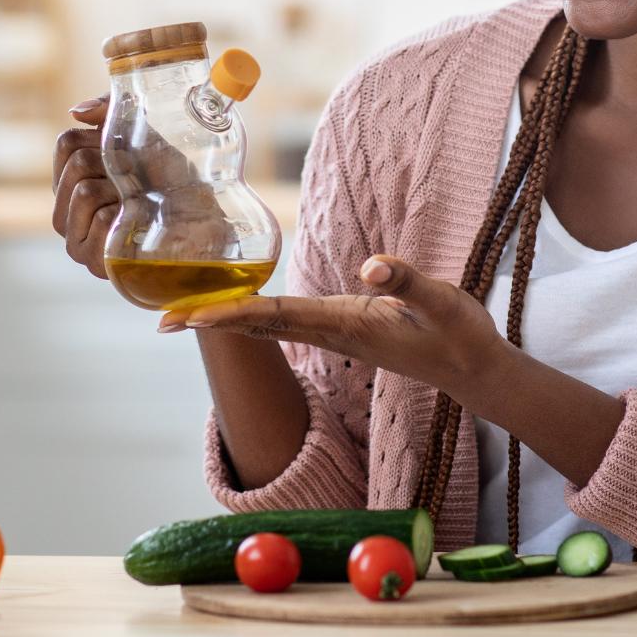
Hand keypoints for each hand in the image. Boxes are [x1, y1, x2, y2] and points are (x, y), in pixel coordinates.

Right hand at [54, 95, 241, 278]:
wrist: (206, 221)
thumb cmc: (175, 180)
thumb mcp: (144, 136)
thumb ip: (110, 113)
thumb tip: (76, 112)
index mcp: (70, 182)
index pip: (66, 144)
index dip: (104, 138)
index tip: (130, 152)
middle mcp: (65, 212)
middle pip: (76, 164)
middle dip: (117, 164)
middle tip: (140, 180)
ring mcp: (77, 240)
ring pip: (84, 191)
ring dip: (123, 189)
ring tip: (141, 201)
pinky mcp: (94, 263)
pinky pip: (101, 220)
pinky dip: (128, 214)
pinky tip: (141, 222)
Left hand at [160, 256, 512, 400]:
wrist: (475, 370)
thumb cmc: (460, 335)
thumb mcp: (442, 301)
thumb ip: (408, 282)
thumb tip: (371, 265)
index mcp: (347, 323)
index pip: (276, 317)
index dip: (231, 314)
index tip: (190, 317)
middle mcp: (334, 330)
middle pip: (260, 326)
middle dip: (212, 322)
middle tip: (162, 321)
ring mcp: (338, 331)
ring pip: (271, 325)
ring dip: (228, 319)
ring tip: (187, 315)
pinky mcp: (347, 327)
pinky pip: (289, 322)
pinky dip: (257, 315)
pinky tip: (242, 310)